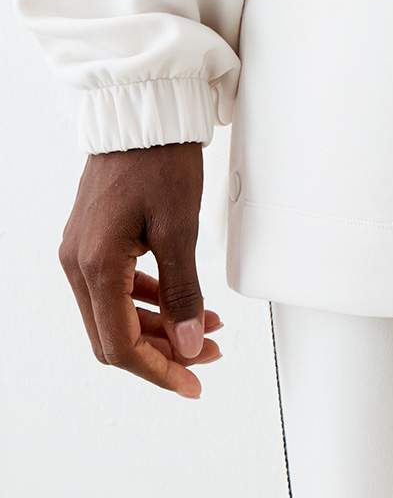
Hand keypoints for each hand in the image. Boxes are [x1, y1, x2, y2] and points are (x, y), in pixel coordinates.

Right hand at [58, 143, 223, 399]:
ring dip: (160, 328)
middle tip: (208, 355)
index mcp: (95, 265)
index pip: (120, 344)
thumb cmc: (159, 161)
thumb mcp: (181, 229)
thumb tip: (189, 344)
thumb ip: (184, 292)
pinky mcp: (93, 241)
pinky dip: (150, 302)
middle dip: (163, 352)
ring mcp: (82, 252)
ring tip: (207, 329)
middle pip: (115, 335)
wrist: (143, 114)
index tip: (192, 382)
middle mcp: (79, 264)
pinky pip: (117, 288)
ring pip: (117, 314)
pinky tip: (184, 303)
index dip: (158, 371)